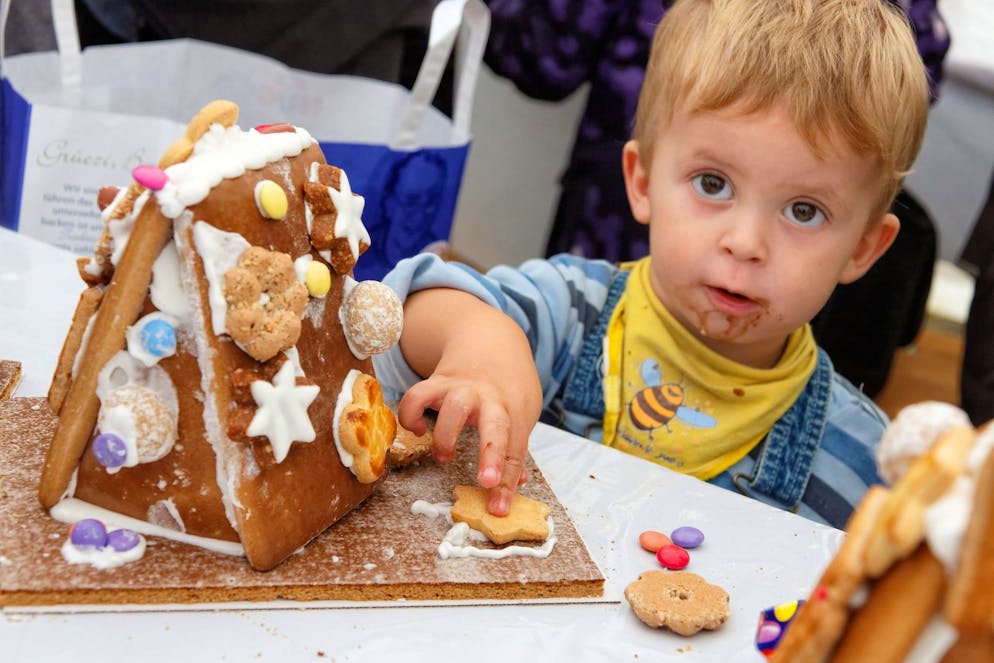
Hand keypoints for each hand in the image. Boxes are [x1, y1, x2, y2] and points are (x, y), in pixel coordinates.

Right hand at [395, 288, 541, 515]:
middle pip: (495, 424)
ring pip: (453, 407)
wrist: (490, 337)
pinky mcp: (437, 382)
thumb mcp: (522, 412)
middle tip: (486, 483)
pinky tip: (417, 430)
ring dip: (446, 436)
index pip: (515, 450)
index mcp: (515, 411)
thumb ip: (514, 446)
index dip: (507, 481)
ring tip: (444, 456)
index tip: (499, 509)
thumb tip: (513, 486)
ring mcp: (463, 388)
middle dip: (491, 455)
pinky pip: (417, 396)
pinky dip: (411, 416)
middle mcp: (491, 399)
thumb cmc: (508, 385)